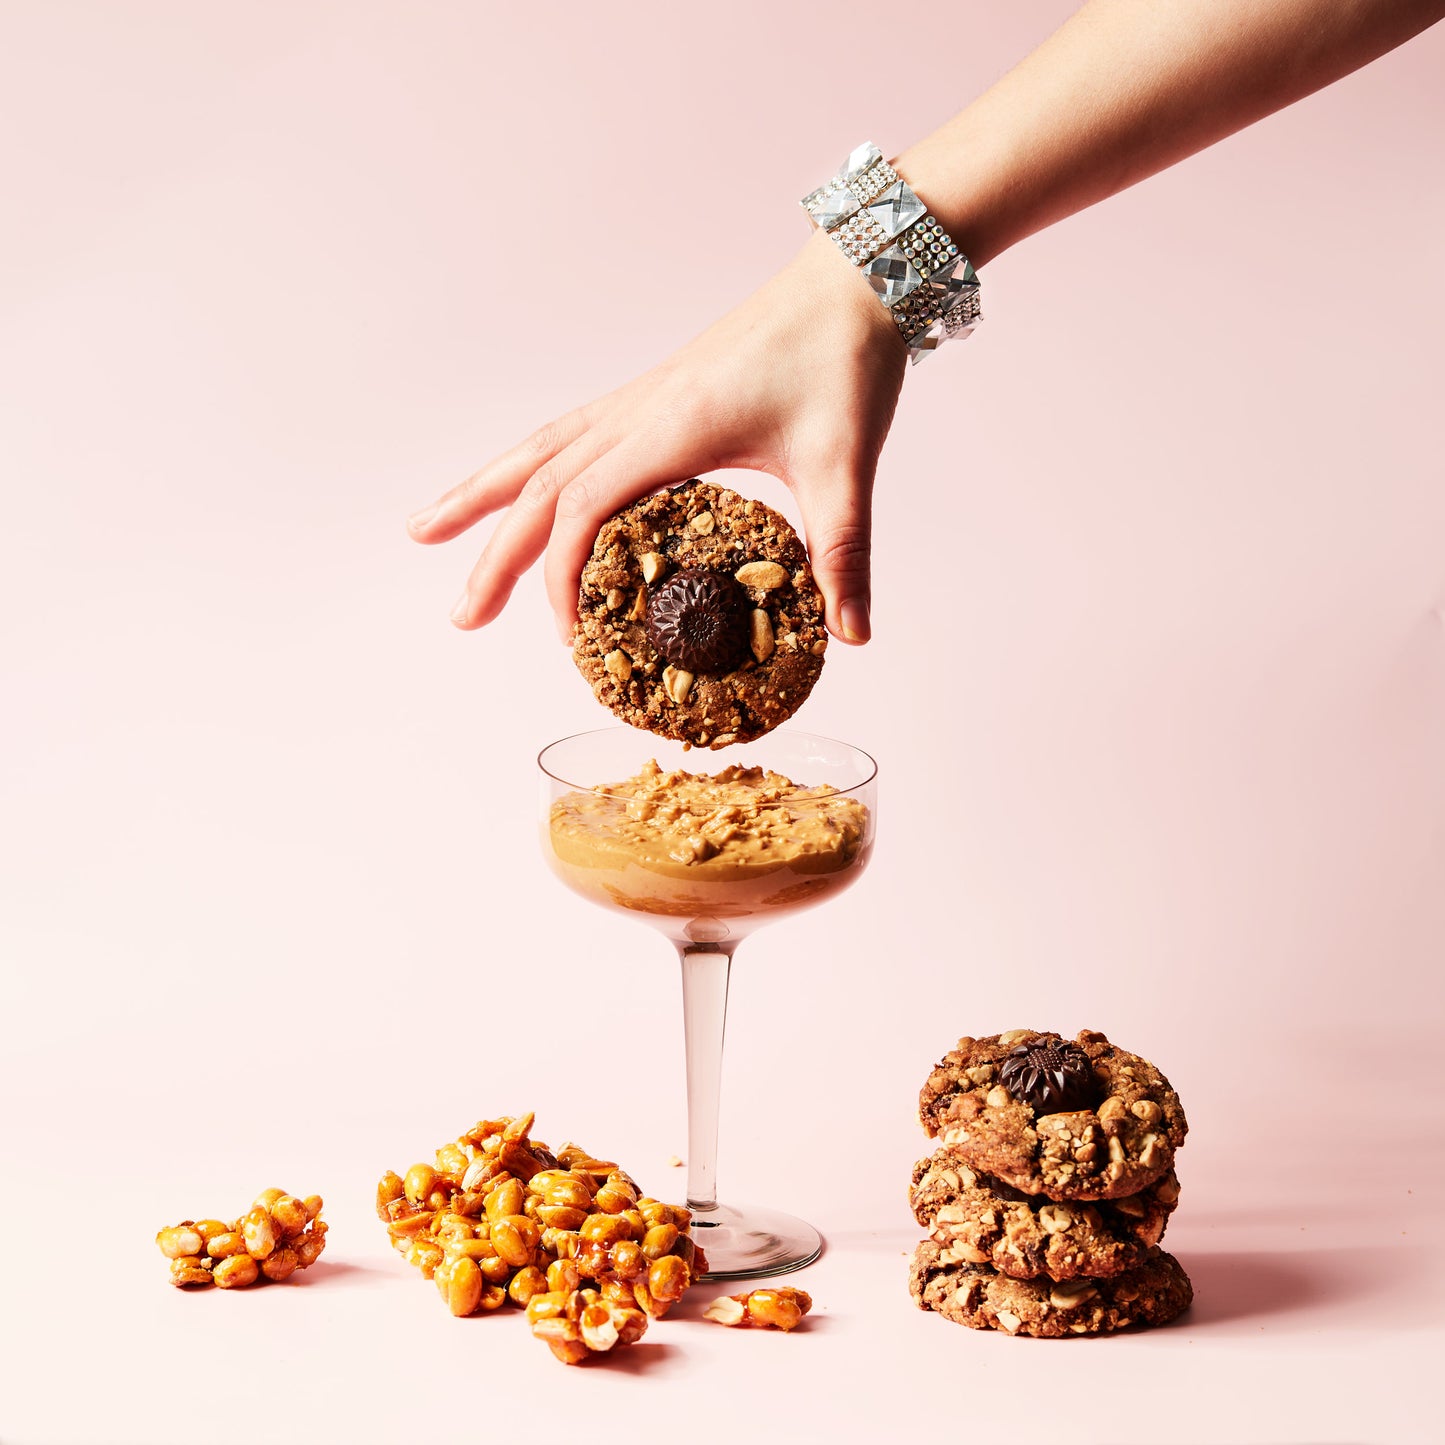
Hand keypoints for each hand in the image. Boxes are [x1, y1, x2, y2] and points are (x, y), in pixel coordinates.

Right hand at [406, 231, 906, 644]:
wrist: (855, 282)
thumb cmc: (846, 359)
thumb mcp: (846, 465)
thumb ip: (843, 552)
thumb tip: (850, 635)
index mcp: (674, 427)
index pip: (585, 505)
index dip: (562, 573)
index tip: (569, 633)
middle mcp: (641, 408)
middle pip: (540, 484)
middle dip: (492, 551)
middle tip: (461, 615)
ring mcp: (641, 397)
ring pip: (539, 450)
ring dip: (484, 495)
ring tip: (428, 532)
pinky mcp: (655, 394)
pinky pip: (570, 434)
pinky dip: (530, 468)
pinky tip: (521, 490)